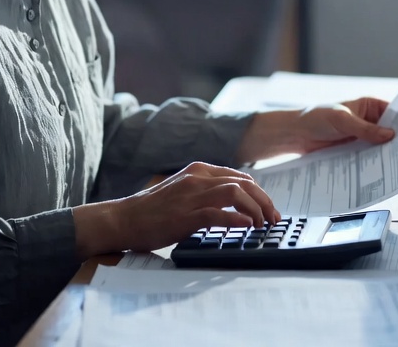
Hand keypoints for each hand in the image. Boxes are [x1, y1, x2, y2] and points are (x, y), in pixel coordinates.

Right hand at [72, 162, 280, 255]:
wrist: (124, 219)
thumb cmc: (152, 209)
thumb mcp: (182, 190)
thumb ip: (204, 190)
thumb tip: (232, 201)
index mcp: (198, 170)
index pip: (240, 177)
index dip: (259, 193)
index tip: (268, 208)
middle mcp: (197, 178)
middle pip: (243, 183)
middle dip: (264, 201)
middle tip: (273, 219)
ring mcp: (191, 195)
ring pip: (236, 194)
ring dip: (255, 209)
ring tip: (261, 225)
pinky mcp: (185, 215)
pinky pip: (219, 214)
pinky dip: (237, 220)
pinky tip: (246, 227)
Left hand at [235, 97, 394, 163]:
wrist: (296, 134)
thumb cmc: (316, 118)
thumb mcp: (342, 120)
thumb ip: (365, 129)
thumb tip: (390, 135)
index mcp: (369, 105)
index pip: (394, 112)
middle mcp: (368, 120)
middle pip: (389, 131)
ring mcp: (362, 137)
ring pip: (380, 146)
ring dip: (387, 154)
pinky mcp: (354, 151)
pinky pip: (369, 157)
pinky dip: (375, 163)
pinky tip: (383, 171)